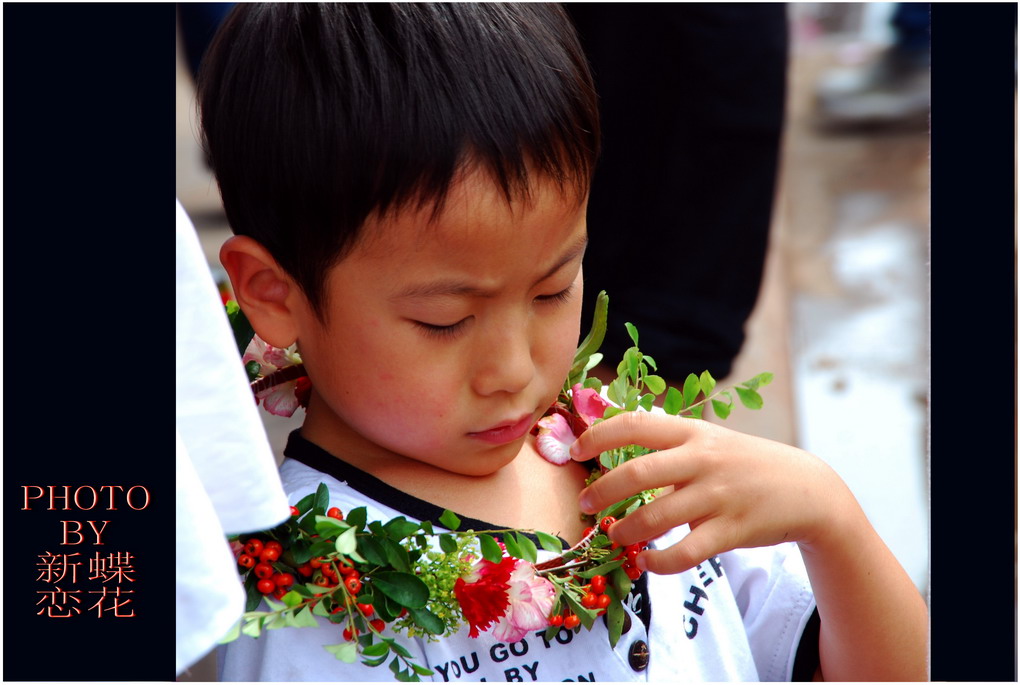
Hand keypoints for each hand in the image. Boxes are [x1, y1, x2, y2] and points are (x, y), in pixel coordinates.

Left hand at [570, 411, 852, 574]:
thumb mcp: (710, 439)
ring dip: (626, 530)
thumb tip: (613, 439)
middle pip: (637, 472)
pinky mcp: (731, 530)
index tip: (577, 451)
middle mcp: (703, 459)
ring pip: (656, 517)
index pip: (636, 424)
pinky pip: (685, 552)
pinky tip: (647, 561)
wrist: (808, 488)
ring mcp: (718, 495)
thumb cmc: (746, 463)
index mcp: (693, 432)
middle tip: (585, 503)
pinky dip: (658, 561)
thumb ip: (669, 442)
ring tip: (616, 535)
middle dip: (603, 490)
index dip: (599, 435)